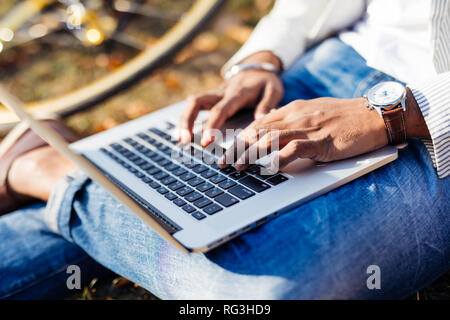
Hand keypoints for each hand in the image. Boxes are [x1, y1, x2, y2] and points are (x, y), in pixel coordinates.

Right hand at [177, 51, 282, 145]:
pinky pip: (195, 107)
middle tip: (184, 140)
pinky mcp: (211, 99)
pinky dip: (187, 120)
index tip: (207, 141)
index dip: (212, 125)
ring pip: (192, 104)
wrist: (259, 67)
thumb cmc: (267, 82)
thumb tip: (261, 120)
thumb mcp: (274, 90)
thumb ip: (267, 105)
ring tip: (180, 140)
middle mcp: (221, 93)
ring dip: (183, 121)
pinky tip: (183, 135)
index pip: (220, 109)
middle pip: (197, 102)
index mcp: (236, 93)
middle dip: (188, 121)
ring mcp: (214, 95)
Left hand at [219, 97, 388, 170]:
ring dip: (252, 153)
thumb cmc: (343, 116)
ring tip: (239, 166)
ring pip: (272, 138)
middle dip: (238, 147)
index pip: (258, 123)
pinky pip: (297, 148)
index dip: (239, 137)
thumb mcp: (312, 112)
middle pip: (259, 131)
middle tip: (224, 162)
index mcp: (292, 110)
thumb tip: (274, 127)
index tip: (226, 150)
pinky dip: (281, 157)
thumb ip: (292, 120)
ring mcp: (308, 128)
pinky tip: (270, 167)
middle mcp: (296, 117)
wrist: (373, 114)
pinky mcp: (322, 141)